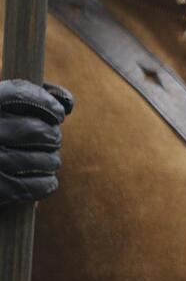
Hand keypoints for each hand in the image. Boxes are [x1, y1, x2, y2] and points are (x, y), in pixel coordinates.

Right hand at [0, 79, 73, 207]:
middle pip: (39, 131)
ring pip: (43, 160)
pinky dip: (47, 183)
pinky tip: (47, 180)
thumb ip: (29, 96)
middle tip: (51, 139)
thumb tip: (68, 104)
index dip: (48, 103)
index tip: (58, 113)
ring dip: (52, 160)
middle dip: (52, 135)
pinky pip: (35, 186)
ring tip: (49, 160)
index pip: (22, 94)